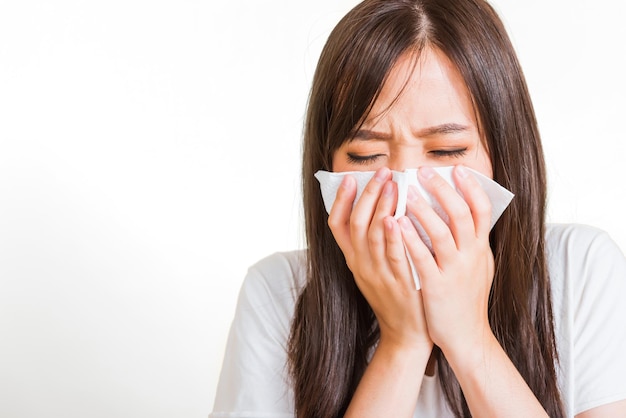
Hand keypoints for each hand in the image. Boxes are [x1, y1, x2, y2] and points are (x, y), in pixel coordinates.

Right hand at [328, 167, 431, 351]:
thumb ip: (374, 242)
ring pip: (373, 234)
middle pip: (356, 223)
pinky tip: (398, 217)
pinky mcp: (398, 282)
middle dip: (367, 194)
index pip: (337, 225)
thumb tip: (381, 208)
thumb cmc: (394, 296)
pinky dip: (393, 235)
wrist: (405, 334)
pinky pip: (393, 254)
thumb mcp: (374, 270)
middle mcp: (361, 265)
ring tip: (392, 184)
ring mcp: (378, 274)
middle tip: (381, 172)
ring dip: (381, 207)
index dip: (341, 201)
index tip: (349, 178)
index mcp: (353, 260)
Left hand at [398, 165, 494, 355]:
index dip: (472, 188)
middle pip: (462, 215)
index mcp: (481, 249)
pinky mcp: (436, 286)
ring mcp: (454, 271)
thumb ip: (474, 241)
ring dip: (424, 209)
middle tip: (424, 171)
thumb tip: (468, 214)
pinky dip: (410, 238)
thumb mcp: (479, 266)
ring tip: (406, 191)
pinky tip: (396, 222)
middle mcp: (472, 257)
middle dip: (443, 190)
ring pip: (442, 233)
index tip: (457, 169)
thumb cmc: (468, 298)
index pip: (483, 211)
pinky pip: (422, 258)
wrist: (466, 336)